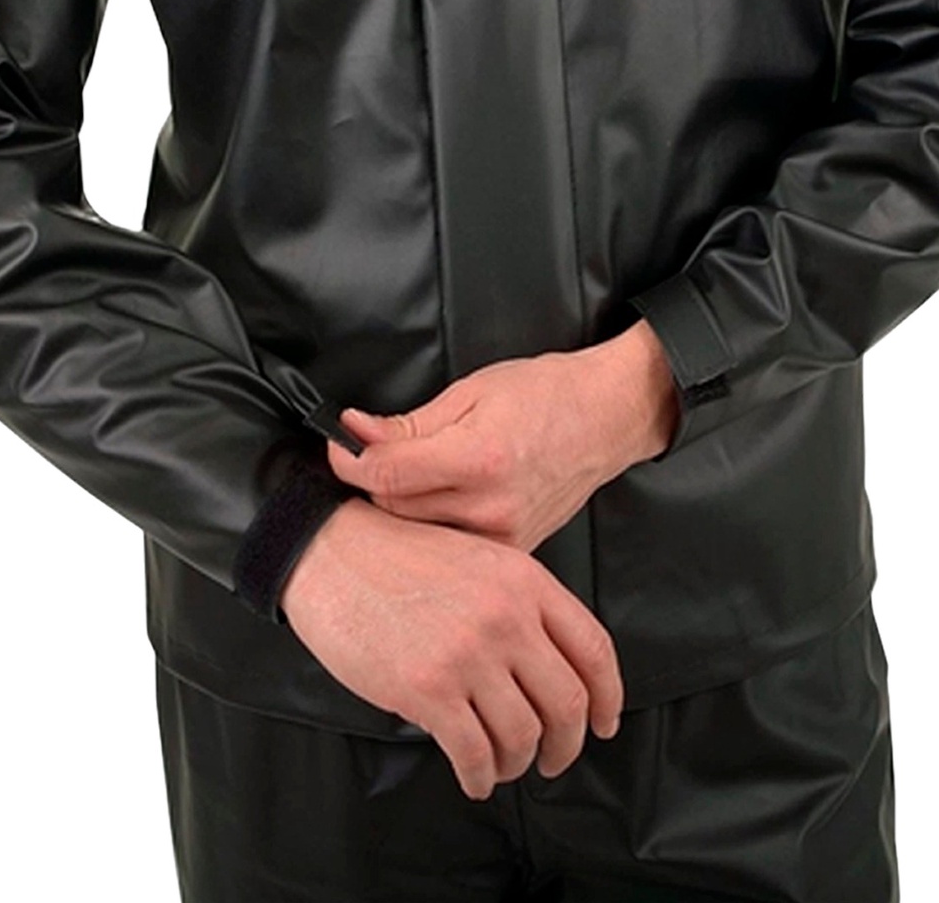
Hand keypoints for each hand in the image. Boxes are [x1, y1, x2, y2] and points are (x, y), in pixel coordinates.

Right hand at [279, 496, 623, 800]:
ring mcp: (468, 654)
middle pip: (567, 704)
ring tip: (503, 766)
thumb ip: (520, 603)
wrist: (331, 551)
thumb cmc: (398, 555)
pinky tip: (474, 777)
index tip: (605, 722)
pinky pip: (475, 753)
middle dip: (566, 745)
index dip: (608, 697)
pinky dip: (481, 777)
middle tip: (553, 759)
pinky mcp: (427, 688)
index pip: (593, 650)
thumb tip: (547, 669)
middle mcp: (506, 617)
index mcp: (525, 582)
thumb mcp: (479, 559)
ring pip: (523, 735)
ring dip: (517, 763)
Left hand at [326, 318, 678, 552]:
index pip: (384, 476)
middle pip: (393, 510)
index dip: (348, 460)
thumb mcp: (471, 391)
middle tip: (373, 456)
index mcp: (479, 458)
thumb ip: (408, 425)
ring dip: (399, 508)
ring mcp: (504, 538)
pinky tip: (436, 503)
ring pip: (416, 535)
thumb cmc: (546, 395)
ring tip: (407, 479)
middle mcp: (491, 508)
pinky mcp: (512, 553)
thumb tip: (353, 433)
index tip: (339, 445)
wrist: (606, 418)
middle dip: (372, 482)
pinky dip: (430, 527)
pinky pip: (449, 547)